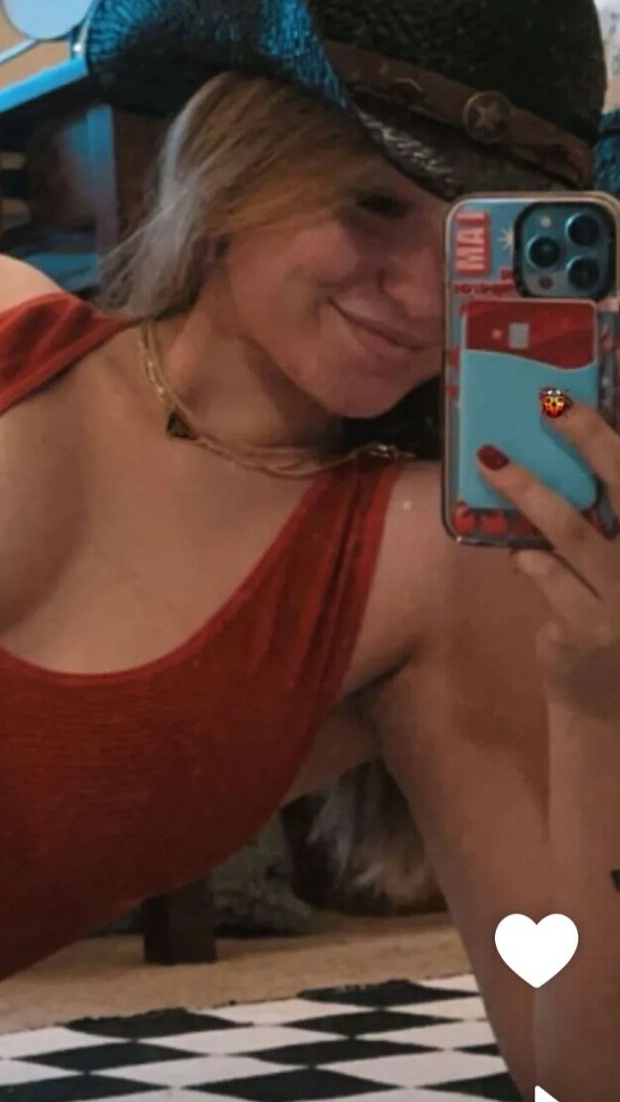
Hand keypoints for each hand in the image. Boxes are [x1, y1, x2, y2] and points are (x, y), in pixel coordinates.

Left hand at [476, 401, 619, 718]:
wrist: (609, 704)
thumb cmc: (611, 612)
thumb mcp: (616, 562)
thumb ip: (605, 515)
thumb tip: (561, 441)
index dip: (612, 435)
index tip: (582, 397)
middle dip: (591, 439)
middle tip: (551, 404)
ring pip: (571, 530)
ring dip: (529, 490)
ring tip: (493, 461)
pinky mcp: (588, 628)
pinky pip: (545, 574)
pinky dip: (526, 556)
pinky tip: (519, 552)